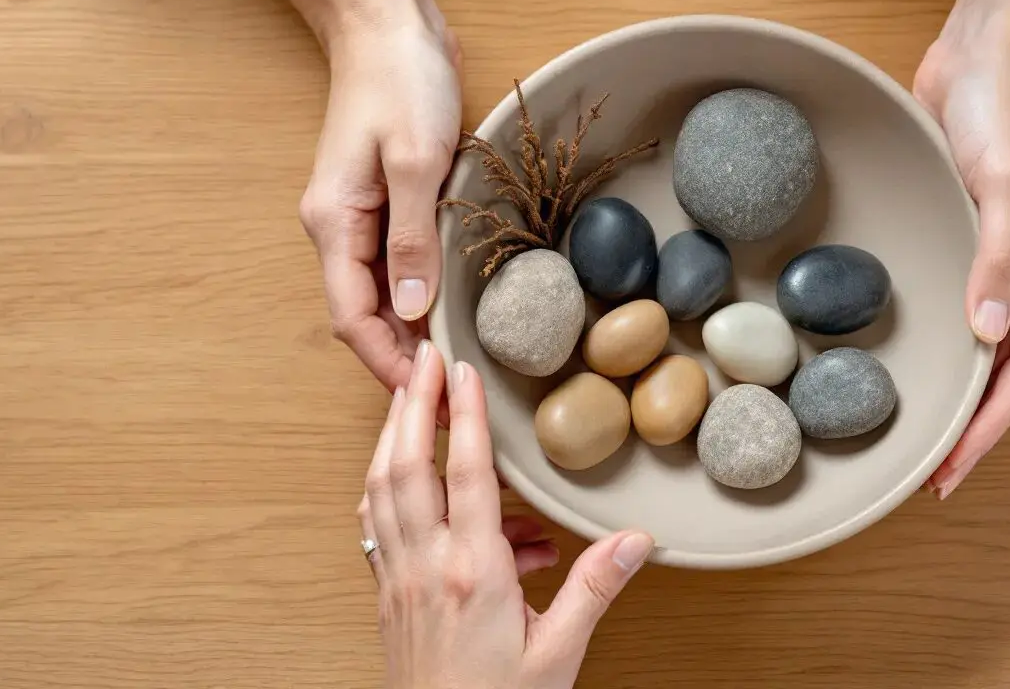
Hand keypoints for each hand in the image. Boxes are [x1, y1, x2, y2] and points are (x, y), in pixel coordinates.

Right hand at [298, 0, 462, 390]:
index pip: (352, 318)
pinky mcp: (386, 202)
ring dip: (412, 332)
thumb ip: (412, 239)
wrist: (388, 22)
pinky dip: (420, 296)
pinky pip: (397, 266)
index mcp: (333, 223)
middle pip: (364, 315)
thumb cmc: (398, 79)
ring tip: (454, 368)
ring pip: (381, 295)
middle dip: (401, 359)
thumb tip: (413, 312)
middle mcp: (339, 228)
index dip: (387, 363)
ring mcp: (361, 216)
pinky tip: (449, 315)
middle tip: (450, 394)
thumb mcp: (414, 160)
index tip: (427, 397)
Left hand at [358, 342, 653, 688]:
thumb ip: (594, 589)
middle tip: (419, 357)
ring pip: (379, 491)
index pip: (465, 475)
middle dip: (411, 404)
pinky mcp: (387, 596)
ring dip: (389, 437)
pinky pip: (374, 525)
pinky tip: (400, 477)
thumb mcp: (560, 653)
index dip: (464, 416)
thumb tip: (636, 540)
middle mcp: (426, 568)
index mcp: (473, 574)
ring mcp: (398, 581)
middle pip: (406, 467)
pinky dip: (381, 487)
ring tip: (407, 398)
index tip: (462, 370)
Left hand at [914, 39, 1009, 498]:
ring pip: (989, 349)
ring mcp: (1008, 265)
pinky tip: (921, 375)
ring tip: (924, 444)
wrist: (984, 55)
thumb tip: (987, 334)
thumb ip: (997, 257)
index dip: (994, 422)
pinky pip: (964, 316)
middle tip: (932, 476)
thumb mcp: (1004, 182)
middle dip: (978, 426)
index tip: (956, 466)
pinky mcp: (974, 249)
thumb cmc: (1003, 110)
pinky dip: (946, 353)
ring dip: (962, 397)